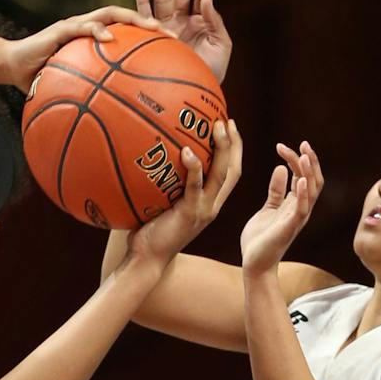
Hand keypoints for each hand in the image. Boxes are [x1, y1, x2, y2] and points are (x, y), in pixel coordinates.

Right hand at [4, 5, 169, 92]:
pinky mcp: (60, 29)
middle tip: (173, 35)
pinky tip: (110, 38)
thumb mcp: (69, 92)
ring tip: (151, 26)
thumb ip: (89, 99)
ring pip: (110, 13)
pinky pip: (83, 27)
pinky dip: (98, 30)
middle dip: (151, 23)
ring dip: (133, 18)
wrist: (11, 66)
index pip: (127, 31)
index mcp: (94, 40)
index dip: (149, 37)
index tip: (172, 50)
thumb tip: (111, 130)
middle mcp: (88, 28)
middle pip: (126, 17)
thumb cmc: (39, 80)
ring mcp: (75, 25)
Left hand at [127, 119, 242, 264]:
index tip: (229, 127)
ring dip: (222, 149)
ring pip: (222, 175)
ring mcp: (203, 210)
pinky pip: (194, 187)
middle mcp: (212, 206)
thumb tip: (145, 156)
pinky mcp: (190, 214)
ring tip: (218, 126)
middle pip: (233, 170)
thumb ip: (163, 184)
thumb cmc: (149, 231)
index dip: (234, 150)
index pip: (230, 173)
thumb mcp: (161, 204)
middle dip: (234, 144)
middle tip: (228, 120)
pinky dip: (193, 168)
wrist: (147, 259)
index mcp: (208, 203)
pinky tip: (187, 151)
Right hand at [136, 0, 231, 83]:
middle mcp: (182, 20)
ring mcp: (166, 27)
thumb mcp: (221, 46)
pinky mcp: (153, 37)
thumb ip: (215, 22)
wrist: (193, 92)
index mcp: (200, 21)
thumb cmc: (211, 71)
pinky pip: (145, 17)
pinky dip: (142, 2)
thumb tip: (204, 0)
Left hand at [240, 141, 324, 273]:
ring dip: (309, 172)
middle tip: (303, 143)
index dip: (297, 159)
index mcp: (295, 203)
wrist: (254, 264)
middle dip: (310, 160)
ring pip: (313, 191)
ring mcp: (297, 218)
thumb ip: (276, 190)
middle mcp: (300, 209)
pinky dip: (304, 194)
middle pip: (314, 179)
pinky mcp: (290, 227)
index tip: (283, 146)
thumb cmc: (260, 239)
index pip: (303, 176)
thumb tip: (281, 167)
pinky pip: (303, 209)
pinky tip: (301, 179)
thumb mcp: (268, 208)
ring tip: (303, 155)